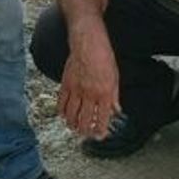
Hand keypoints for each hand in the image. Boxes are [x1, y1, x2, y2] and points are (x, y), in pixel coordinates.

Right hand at [57, 20, 120, 139]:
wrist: (87, 43)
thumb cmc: (103, 57)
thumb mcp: (115, 77)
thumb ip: (114, 96)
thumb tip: (116, 110)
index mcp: (104, 93)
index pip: (102, 119)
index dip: (100, 130)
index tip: (100, 136)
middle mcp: (89, 94)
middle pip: (85, 121)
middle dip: (86, 131)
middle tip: (86, 134)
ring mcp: (76, 90)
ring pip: (71, 115)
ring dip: (73, 125)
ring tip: (75, 128)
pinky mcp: (66, 84)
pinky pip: (62, 103)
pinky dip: (62, 112)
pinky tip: (64, 116)